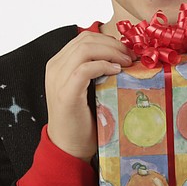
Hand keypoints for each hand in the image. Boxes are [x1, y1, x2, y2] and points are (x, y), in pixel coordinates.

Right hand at [45, 32, 132, 160]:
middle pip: (86, 40)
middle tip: (131, 56)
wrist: (68, 146)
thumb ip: (93, 70)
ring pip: (85, 49)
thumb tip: (121, 55)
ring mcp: (58, 79)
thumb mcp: (86, 87)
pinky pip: (85, 68)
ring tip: (127, 63)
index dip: (108, 40)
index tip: (127, 51)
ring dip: (111, 52)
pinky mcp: (66, 93)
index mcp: (58, 63)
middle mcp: (55, 67)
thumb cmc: (81, 118)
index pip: (84, 38)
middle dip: (113, 44)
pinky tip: (116, 71)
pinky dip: (104, 65)